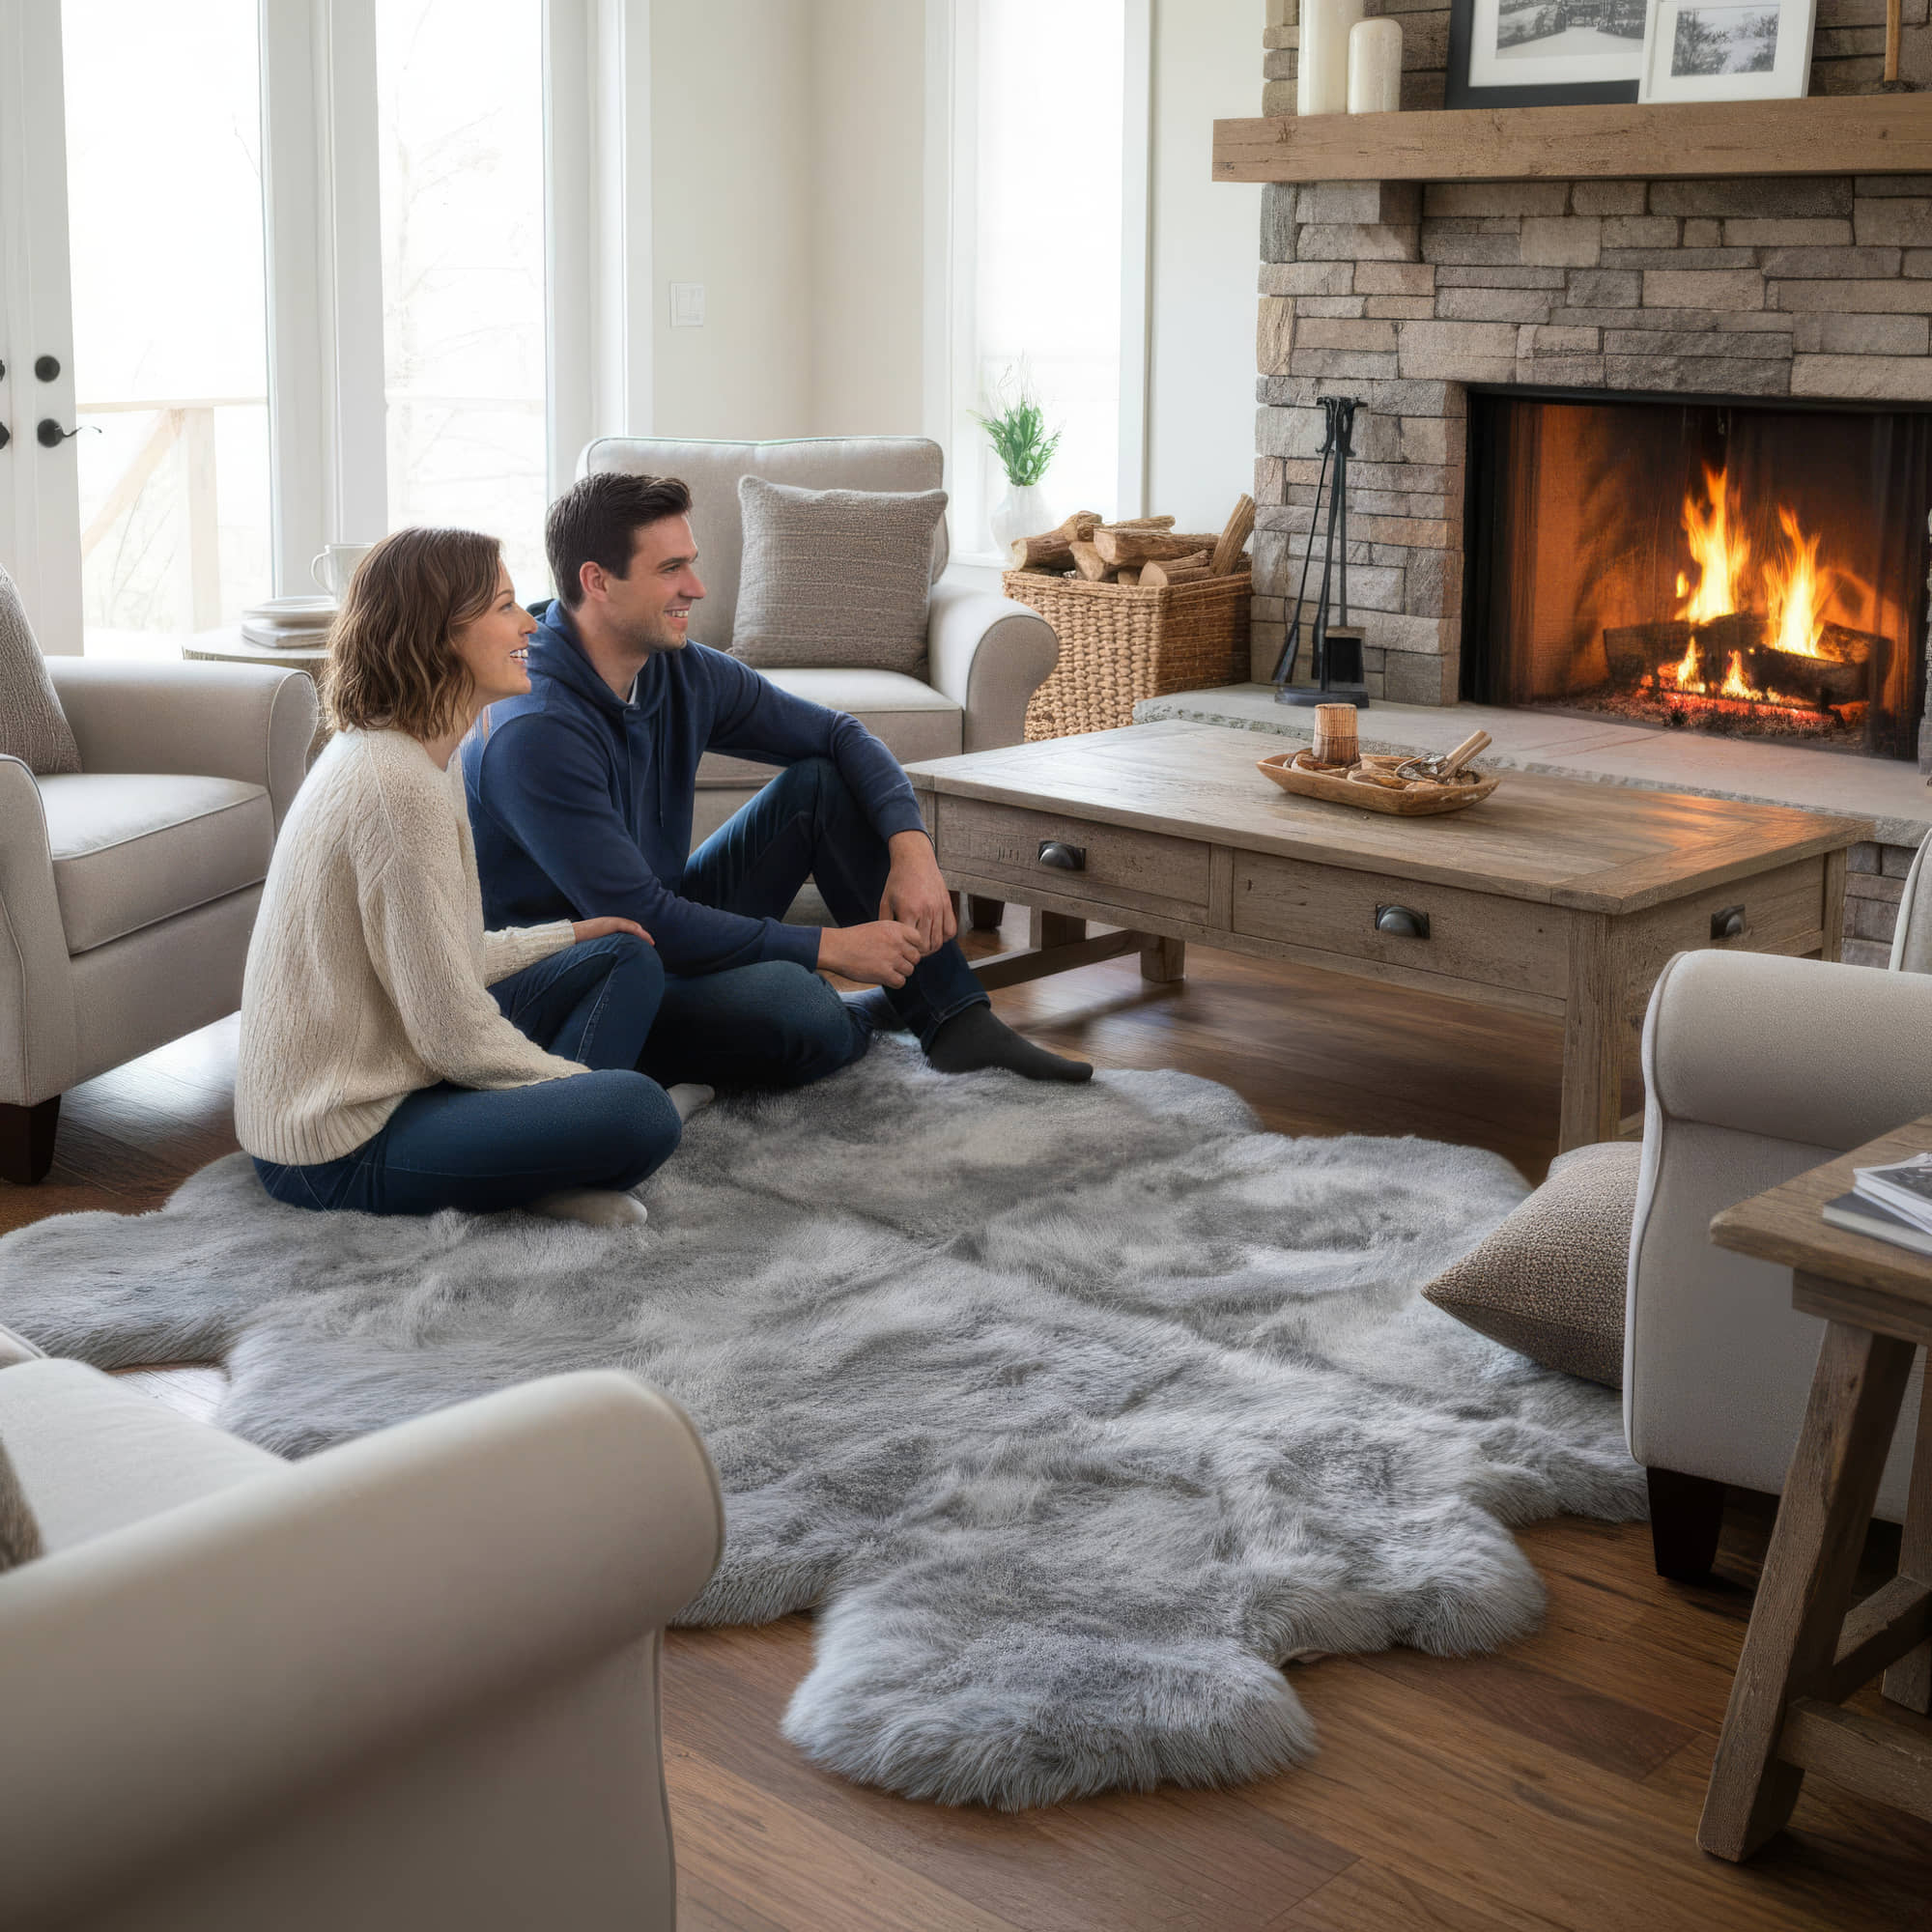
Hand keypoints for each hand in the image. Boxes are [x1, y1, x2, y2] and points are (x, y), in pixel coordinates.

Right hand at [571, 916, 653, 944]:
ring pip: (630, 926)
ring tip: (650, 941)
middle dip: (641, 935)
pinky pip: (625, 926)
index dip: (635, 937)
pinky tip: (643, 935)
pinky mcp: (609, 923)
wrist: (569, 937)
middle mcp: (608, 923)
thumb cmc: (578, 944)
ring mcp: (609, 922)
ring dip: (641, 933)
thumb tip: (606, 962)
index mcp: (606, 928)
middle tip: (651, 943)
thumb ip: (602, 949)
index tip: (643, 944)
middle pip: (630, 927)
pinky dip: (635, 930)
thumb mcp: (593, 947)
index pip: (624, 931)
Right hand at [818, 920, 922, 987]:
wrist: (836, 948)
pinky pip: (900, 982)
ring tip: (886, 969)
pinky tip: (884, 977)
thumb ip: (896, 935)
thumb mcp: (878, 927)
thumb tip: (912, 948)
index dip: (912, 947)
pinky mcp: (885, 974)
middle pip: (916, 957)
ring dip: (900, 972)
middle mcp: (897, 942)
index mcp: (896, 928)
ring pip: (909, 970)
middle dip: (907, 961)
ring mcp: (892, 958)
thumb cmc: (855, 938)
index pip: (918, 939)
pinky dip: (894, 982)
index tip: (902, 951)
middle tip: (893, 962)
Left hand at [878, 830, 956, 956]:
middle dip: (919, 952)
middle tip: (913, 950)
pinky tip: (935, 934)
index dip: (907, 949)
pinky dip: (944, 937)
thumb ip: (885, 922)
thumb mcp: (885, 900)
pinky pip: (951, 930)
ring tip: (923, 945)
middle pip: (927, 945)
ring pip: (940, 941)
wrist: (915, 860)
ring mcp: (939, 908)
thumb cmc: (898, 880)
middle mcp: (926, 911)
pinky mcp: (947, 905)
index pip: (912, 943)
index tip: (903, 948)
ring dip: (932, 947)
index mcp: (909, 911)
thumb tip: (886, 941)